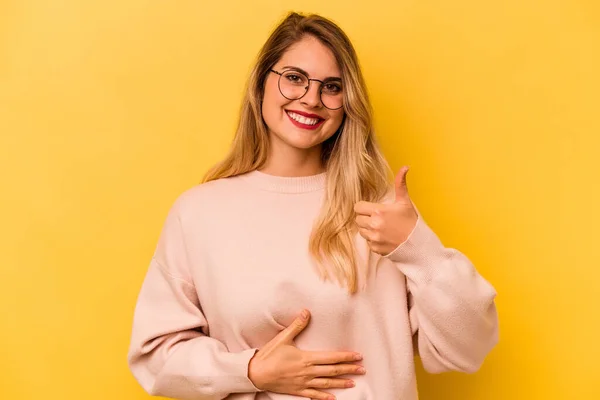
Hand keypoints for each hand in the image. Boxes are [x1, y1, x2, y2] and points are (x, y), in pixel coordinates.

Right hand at [248, 310, 365, 399]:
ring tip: (353, 383)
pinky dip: (324, 397)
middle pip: (332, 371)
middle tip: (362, 369)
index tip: (358, 356)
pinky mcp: (297, 390)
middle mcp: (307, 372)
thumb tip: (306, 312)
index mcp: (306, 358)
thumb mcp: (283, 338)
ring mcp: (303, 382)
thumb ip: (296, 325)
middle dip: (349, 370)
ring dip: (341, 383)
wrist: (256, 373)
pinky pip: (314, 395)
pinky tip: (333, 398)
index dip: (346, 357)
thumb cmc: (269, 355)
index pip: (331, 357)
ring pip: (326, 384)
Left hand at [354, 166, 417, 255]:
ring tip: (381, 228)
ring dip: (368, 229)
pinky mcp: (375, 249)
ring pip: (361, 231)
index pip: (358, 207)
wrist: (418, 244)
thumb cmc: (411, 222)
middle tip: (378, 218)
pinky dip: (373, 240)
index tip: (372, 209)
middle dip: (365, 218)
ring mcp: (374, 238)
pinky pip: (367, 242)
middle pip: (357, 219)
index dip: (364, 207)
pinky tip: (384, 237)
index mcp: (379, 212)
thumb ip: (400, 184)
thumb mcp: (405, 202)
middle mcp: (374, 225)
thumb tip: (405, 167)